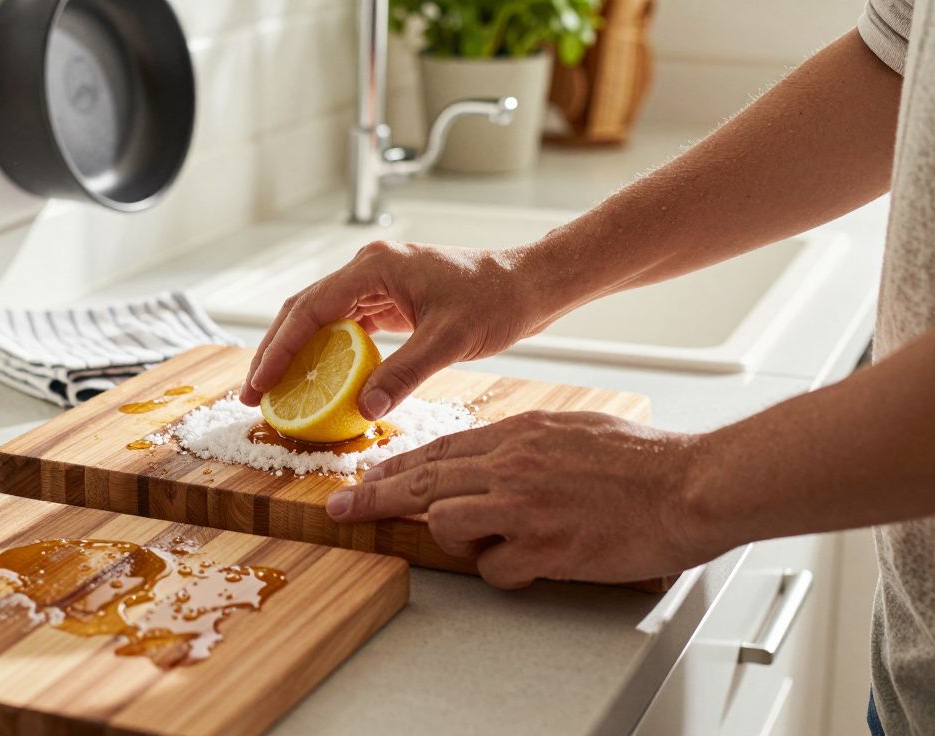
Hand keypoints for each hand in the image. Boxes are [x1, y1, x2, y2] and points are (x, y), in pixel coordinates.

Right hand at [240, 241, 543, 419]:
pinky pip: (345, 327)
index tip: (260, 384)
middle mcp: (369, 269)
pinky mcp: (390, 300)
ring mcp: (377, 283)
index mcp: (374, 267)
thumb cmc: (496, 301)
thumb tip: (364, 408)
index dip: (279, 350)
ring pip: (320, 318)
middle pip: (303, 310)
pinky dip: (326, 354)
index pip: (309, 309)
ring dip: (297, 354)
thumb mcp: (449, 341)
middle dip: (275, 353)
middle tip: (254, 394)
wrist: (529, 285)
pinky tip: (318, 382)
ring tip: (277, 392)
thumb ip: (404, 373)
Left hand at [326, 411, 724, 588]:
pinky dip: (504, 571)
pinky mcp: (544, 548)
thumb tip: (495, 458)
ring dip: (455, 539)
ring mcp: (524, 508)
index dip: (395, 467)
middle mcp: (512, 466)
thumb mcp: (574, 429)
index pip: (437, 450)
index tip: (366, 479)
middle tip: (341, 511)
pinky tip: (529, 564)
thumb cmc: (644, 460)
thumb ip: (526, 443)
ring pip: (446, 524)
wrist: (691, 484)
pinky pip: (495, 569)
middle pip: (422, 484)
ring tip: (489, 541)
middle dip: (373, 499)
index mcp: (518, 435)